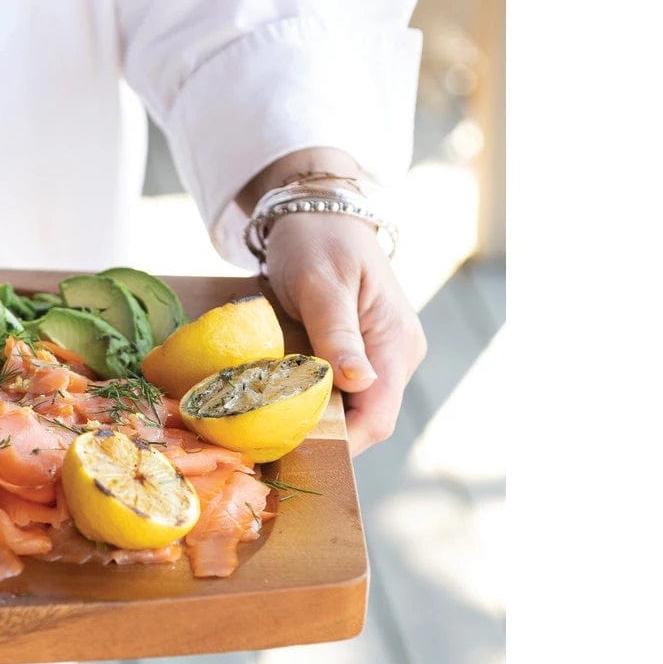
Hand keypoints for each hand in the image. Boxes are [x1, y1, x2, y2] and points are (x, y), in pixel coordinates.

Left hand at [262, 211, 425, 454]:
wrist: (313, 211)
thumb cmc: (317, 241)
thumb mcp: (321, 285)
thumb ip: (337, 334)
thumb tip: (360, 381)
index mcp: (396, 344)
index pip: (378, 418)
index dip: (341, 443)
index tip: (294, 452)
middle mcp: (394, 357)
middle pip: (362, 420)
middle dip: (320, 435)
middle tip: (268, 444)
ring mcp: (377, 355)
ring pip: (347, 408)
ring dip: (311, 418)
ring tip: (267, 425)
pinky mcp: (356, 352)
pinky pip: (335, 389)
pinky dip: (308, 398)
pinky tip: (275, 399)